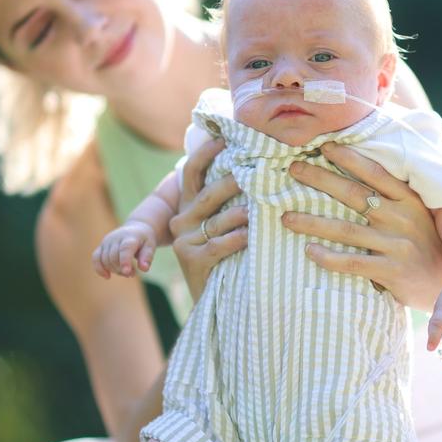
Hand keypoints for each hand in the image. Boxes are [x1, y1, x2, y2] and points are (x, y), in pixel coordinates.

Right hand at [92, 221, 156, 278]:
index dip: (125, 261)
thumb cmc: (144, 240)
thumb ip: (147, 257)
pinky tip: (107, 276)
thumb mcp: (150, 246)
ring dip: (115, 270)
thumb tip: (144, 269)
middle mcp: (116, 237)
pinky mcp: (101, 246)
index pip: (125, 248)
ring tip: (127, 272)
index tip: (127, 272)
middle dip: (122, 269)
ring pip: (105, 260)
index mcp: (130, 236)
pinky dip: (99, 268)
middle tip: (133, 273)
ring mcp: (107, 241)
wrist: (136, 229)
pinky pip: (95, 258)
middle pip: (114, 257)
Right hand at [170, 138, 247, 300]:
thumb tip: (259, 173)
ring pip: (217, 220)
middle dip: (233, 181)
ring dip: (240, 213)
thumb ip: (232, 204)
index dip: (206, 153)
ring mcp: (184, 241)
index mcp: (188, 207)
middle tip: (255, 170)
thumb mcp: (226, 228)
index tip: (224, 138)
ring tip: (260, 207)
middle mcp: (181, 220)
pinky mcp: (191, 260)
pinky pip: (218, 245)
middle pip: (208, 194)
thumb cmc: (228, 260)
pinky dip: (236, 239)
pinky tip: (250, 235)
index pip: (192, 173)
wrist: (215, 303)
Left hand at [282, 142, 441, 310]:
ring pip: (346, 230)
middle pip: (354, 194)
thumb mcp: (417, 215)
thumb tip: (356, 174)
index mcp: (409, 200)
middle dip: (321, 179)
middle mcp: (403, 218)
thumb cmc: (424, 245)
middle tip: (294, 168)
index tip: (324, 146)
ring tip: (286, 217)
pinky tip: (309, 251)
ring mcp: (397, 245)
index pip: (375, 172)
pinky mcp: (392, 271)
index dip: (349, 158)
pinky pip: (354, 262)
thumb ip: (393, 197)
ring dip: (312, 222)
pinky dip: (329, 257)